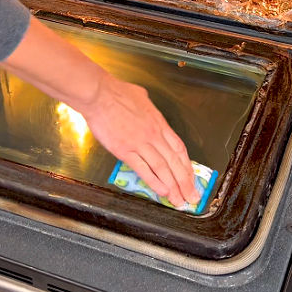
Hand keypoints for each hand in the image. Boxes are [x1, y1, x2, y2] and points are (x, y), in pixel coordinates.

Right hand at [0, 17, 199, 205]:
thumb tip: (146, 103)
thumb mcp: (141, 95)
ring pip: (162, 168)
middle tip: (191, 196)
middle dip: (185, 182)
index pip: (179, 148)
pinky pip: (143, 169)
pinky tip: (162, 192)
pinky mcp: (124, 150)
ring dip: (173, 186)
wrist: (100, 94)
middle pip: (174, 162)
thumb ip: (147, 105)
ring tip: (179, 200)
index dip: (187, 165)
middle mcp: (153, 135)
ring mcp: (140, 143)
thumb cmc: (117, 92)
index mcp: (158, 123)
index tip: (191, 177)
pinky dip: (154, 182)